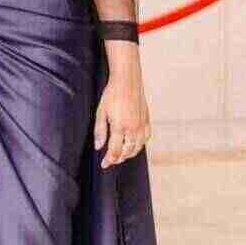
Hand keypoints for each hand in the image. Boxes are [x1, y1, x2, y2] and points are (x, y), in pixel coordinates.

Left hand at [94, 50, 150, 167]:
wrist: (127, 80)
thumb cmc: (112, 94)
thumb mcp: (101, 111)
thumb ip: (100, 130)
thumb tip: (98, 147)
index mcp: (120, 126)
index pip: (115, 151)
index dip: (109, 160)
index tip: (104, 164)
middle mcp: (133, 128)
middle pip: (127, 152)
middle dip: (118, 158)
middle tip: (111, 160)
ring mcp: (141, 125)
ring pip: (138, 147)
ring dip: (129, 154)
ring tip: (121, 155)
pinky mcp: (147, 120)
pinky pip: (146, 138)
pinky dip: (140, 145)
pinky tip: (134, 144)